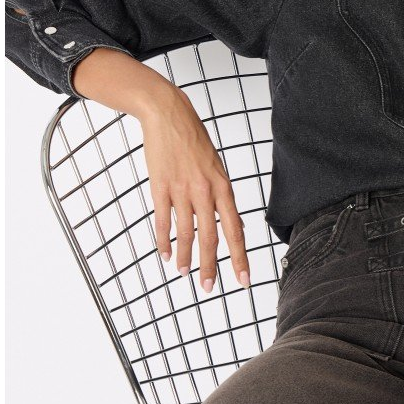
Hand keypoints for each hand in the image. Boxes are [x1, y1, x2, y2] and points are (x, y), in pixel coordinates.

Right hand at [139, 88, 249, 291]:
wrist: (168, 114)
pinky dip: (163, 241)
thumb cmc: (194, 141)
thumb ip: (223, 198)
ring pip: (185, 234)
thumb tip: (234, 225)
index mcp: (223, 187)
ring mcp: (181, 190)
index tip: (243, 279)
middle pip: (211, 238)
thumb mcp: (217, 168)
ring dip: (185, 258)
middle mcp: (205, 191)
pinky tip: (165, 255)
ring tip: (185, 274)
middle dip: (211, 267)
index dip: (239, 258)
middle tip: (209, 288)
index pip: (235, 230)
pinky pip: (163, 221)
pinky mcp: (160, 187)